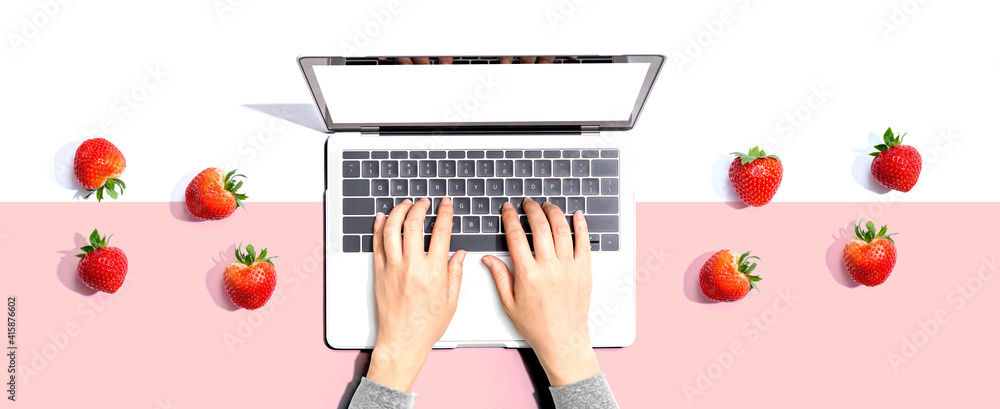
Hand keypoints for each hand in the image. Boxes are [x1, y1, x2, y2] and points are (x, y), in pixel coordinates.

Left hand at [366, 198, 465, 391]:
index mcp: (434, 272)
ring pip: (392, 229)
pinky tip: (383, 218)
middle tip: (424, 202)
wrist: (402, 341)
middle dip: (420, 207)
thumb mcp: (451, 300)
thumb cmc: (426, 326)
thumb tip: (459, 254)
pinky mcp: (379, 273)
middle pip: (414, 224)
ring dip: (399, 211)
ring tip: (405, 204)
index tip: (446, 204)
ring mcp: (392, 268)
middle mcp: (412, 266)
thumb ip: (456, 273)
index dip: (444, 213)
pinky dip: (379, 227)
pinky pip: (376, 243)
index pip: (441, 232)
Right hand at [482, 198, 599, 386]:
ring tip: (547, 206)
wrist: (562, 339)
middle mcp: (549, 268)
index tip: (508, 209)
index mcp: (528, 275)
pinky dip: (581, 226)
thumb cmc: (536, 325)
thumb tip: (488, 258)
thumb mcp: (509, 303)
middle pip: (540, 227)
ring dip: (553, 213)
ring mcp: (569, 268)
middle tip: (527, 203)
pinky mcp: (584, 271)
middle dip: (532, 210)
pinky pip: (584, 242)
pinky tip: (576, 215)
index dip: (510, 218)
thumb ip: (500, 276)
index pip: (516, 237)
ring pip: (562, 230)